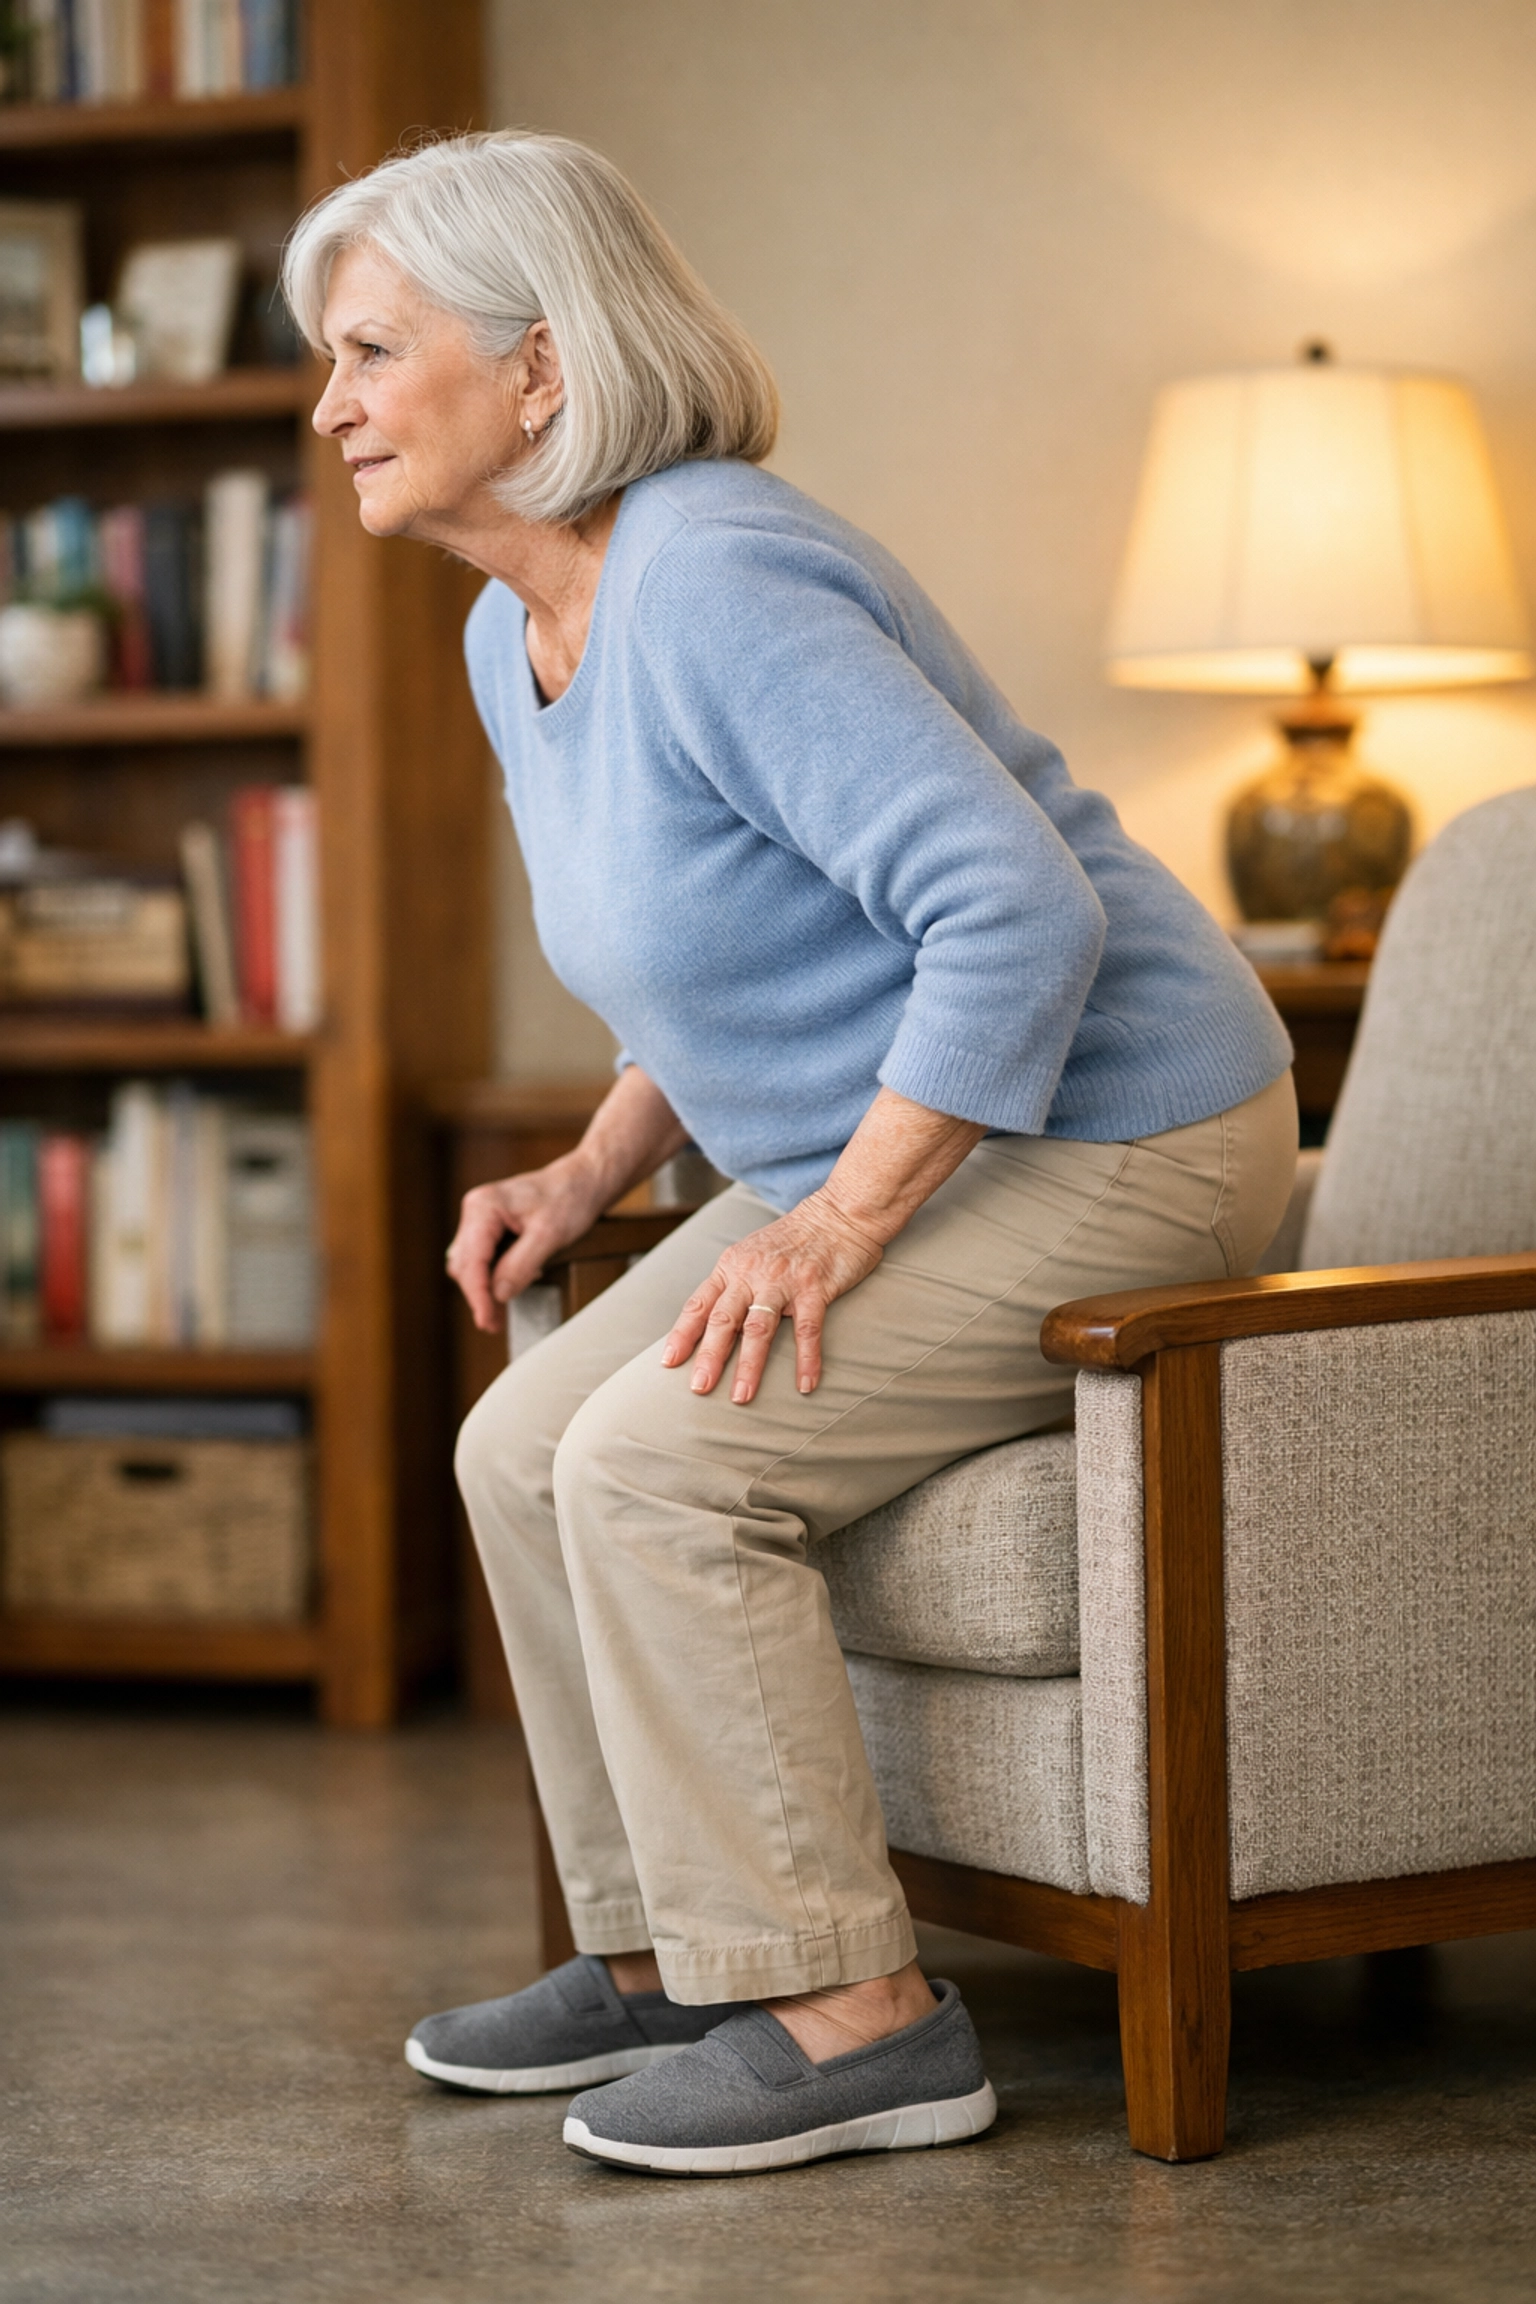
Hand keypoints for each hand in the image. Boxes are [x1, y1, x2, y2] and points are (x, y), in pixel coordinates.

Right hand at [446, 1157, 605, 1333]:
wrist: (584, 1180)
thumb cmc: (570, 1198)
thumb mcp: (549, 1236)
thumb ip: (520, 1265)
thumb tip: (498, 1294)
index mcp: (483, 1207)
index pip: (471, 1261)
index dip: (478, 1295)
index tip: (487, 1320)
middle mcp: (476, 1210)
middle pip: (464, 1265)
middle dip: (479, 1296)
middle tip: (494, 1324)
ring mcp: (481, 1218)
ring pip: (470, 1264)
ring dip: (484, 1289)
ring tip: (501, 1313)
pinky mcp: (490, 1226)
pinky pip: (483, 1258)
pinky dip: (492, 1277)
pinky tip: (511, 1286)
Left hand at [662, 1191, 883, 1402]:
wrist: (840, 1213)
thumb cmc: (795, 1239)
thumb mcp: (753, 1254)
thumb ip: (734, 1284)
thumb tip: (714, 1322)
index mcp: (732, 1266)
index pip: (700, 1304)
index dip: (683, 1334)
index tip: (669, 1362)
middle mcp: (752, 1273)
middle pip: (723, 1319)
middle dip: (709, 1355)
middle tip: (698, 1387)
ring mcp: (783, 1281)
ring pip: (758, 1327)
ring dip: (749, 1365)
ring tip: (741, 1396)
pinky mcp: (815, 1288)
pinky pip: (808, 1330)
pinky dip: (806, 1360)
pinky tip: (805, 1385)